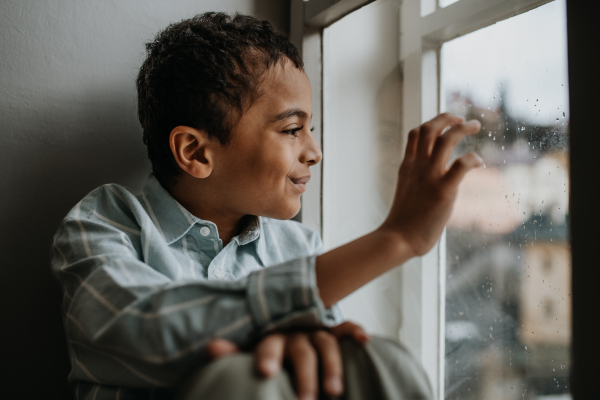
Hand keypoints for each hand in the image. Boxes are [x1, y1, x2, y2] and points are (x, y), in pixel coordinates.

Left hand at [207, 321, 368, 399]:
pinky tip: (365, 340)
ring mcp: (315, 333)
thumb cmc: (266, 353)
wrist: (284, 338)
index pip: (269, 344)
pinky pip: (345, 329)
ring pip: (326, 344)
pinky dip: (355, 331)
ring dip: (332, 365)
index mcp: (272, 338)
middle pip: (301, 351)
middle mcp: (295, 333)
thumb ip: (233, 352)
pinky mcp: (333, 334)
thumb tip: (211, 347)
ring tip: (334, 392)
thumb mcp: (249, 353)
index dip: (268, 356)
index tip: (266, 373)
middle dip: (304, 375)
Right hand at [380, 113, 481, 256]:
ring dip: (463, 128)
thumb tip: (429, 183)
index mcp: (408, 166)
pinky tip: (479, 162)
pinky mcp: (444, 190)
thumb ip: (416, 180)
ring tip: (474, 125)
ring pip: (446, 139)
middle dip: (447, 118)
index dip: (432, 124)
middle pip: (429, 128)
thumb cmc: (403, 222)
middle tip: (461, 119)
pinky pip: (462, 164)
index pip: (416, 134)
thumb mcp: (406, 191)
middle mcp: (418, 166)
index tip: (445, 124)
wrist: (399, 238)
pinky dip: (473, 158)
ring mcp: (430, 176)